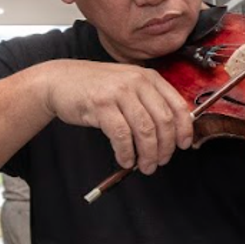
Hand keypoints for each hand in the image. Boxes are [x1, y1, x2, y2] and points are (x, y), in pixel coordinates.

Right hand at [38, 60, 192, 173]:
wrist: (59, 80)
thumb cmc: (96, 87)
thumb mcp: (127, 85)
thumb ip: (149, 102)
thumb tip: (171, 133)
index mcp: (149, 77)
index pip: (177, 105)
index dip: (184, 129)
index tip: (184, 145)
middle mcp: (137, 81)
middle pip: (163, 121)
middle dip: (165, 147)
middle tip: (161, 161)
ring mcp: (118, 92)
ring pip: (145, 130)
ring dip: (147, 154)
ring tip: (145, 166)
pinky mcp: (101, 105)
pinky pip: (121, 136)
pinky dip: (126, 152)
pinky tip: (125, 160)